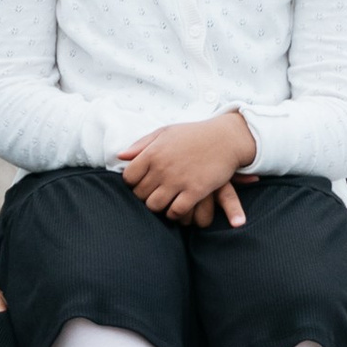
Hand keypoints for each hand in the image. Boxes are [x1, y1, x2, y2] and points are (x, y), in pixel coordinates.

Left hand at [116, 113, 256, 229]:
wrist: (226, 138)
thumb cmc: (193, 134)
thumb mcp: (165, 132)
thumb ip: (141, 144)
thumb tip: (120, 156)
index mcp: (152, 153)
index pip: (128, 177)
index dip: (132, 183)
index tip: (140, 183)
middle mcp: (162, 168)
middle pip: (140, 194)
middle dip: (144, 197)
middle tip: (152, 195)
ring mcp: (178, 180)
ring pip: (155, 205)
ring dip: (157, 207)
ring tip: (163, 203)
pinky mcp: (195, 191)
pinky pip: (176, 211)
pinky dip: (174, 214)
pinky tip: (176, 209)